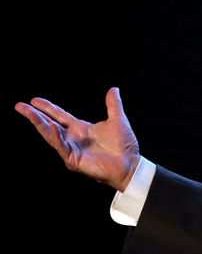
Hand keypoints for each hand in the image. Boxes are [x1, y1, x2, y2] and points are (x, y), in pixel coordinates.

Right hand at [15, 87, 140, 190]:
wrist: (130, 164)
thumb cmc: (124, 145)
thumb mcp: (118, 120)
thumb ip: (113, 105)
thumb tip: (113, 89)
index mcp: (80, 129)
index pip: (59, 116)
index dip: (47, 108)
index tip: (34, 100)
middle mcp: (73, 138)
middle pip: (49, 124)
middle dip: (34, 115)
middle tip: (19, 105)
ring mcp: (71, 149)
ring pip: (50, 135)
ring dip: (39, 123)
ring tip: (28, 112)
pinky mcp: (73, 159)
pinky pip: (61, 146)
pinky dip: (55, 136)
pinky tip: (50, 126)